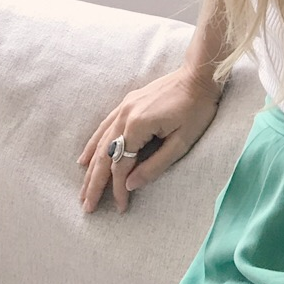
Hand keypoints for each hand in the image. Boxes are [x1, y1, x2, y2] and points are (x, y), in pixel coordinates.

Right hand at [77, 66, 222, 213]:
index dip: (119, 189)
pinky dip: (93, 144)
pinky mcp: (128, 102)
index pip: (121, 165)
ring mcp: (124, 107)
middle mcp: (125, 115)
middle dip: (94, 183)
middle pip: (104, 155)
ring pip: (101, 142)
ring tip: (83, 190)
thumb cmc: (197, 109)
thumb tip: (130, 184)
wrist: (199, 75)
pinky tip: (85, 158)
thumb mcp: (182, 142)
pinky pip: (105, 126)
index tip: (121, 208)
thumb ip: (155, 165)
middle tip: (87, 207)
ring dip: (91, 168)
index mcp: (138, 126)